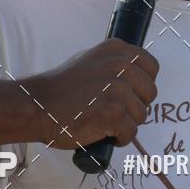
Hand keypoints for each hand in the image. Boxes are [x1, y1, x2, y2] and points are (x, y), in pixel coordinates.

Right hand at [24, 38, 158, 148]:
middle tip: (113, 111)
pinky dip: (119, 138)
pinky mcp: (114, 113)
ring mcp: (118, 89)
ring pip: (141, 115)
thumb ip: (113, 64)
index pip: (151, 67)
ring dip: (126, 123)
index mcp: (117, 50)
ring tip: (104, 122)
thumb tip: (135, 75)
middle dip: (136, 106)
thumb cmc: (61, 88)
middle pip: (150, 93)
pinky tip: (103, 134)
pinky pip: (131, 132)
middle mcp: (120, 65)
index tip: (130, 94)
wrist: (38, 106)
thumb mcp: (89, 60)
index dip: (143, 84)